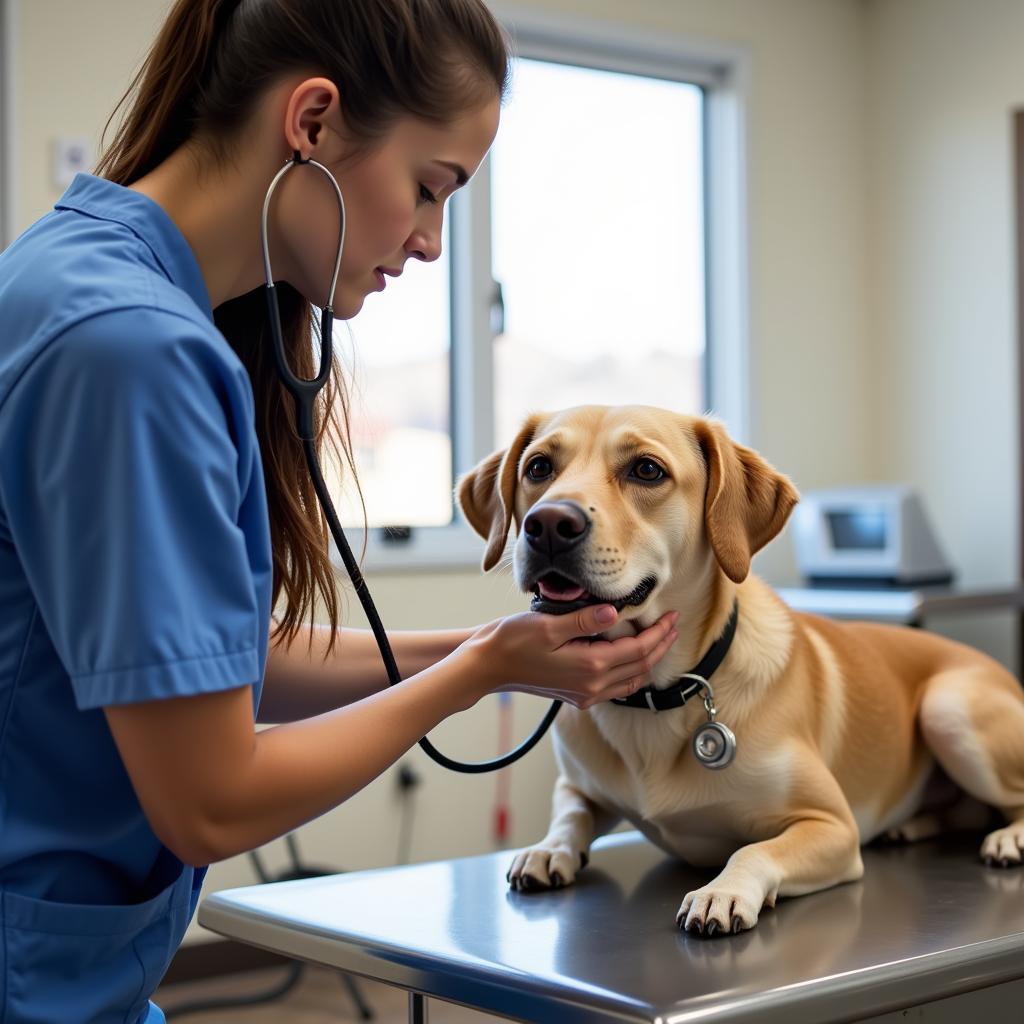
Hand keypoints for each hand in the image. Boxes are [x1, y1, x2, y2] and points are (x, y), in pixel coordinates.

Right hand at [465, 606, 679, 708]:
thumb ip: (585, 619)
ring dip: (649, 659)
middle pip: (641, 667)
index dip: (659, 633)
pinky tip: (632, 657)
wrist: (487, 666)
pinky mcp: (577, 695)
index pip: (639, 650)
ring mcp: (585, 694)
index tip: (672, 616)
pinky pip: (616, 687)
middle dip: (661, 645)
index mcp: (590, 666)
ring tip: (660, 638)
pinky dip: (632, 671)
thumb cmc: (512, 641)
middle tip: (674, 624)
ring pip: (632, 680)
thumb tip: (616, 612)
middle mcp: (592, 685)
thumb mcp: (548, 623)